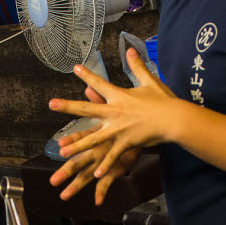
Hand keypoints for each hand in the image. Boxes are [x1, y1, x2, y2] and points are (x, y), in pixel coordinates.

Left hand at [48, 49, 183, 201]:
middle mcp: (115, 112)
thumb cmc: (163, 100)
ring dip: (77, 145)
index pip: (99, 83)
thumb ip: (137, 66)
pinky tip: (96, 175)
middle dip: (68, 107)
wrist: (174, 119)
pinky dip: (106, 166)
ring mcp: (119, 129)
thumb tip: (130, 49)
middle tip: (51, 104)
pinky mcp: (126, 143)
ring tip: (62, 151)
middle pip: (87, 110)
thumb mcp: (150, 81)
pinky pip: (113, 156)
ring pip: (93, 138)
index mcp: (119, 96)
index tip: (75, 68)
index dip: (87, 75)